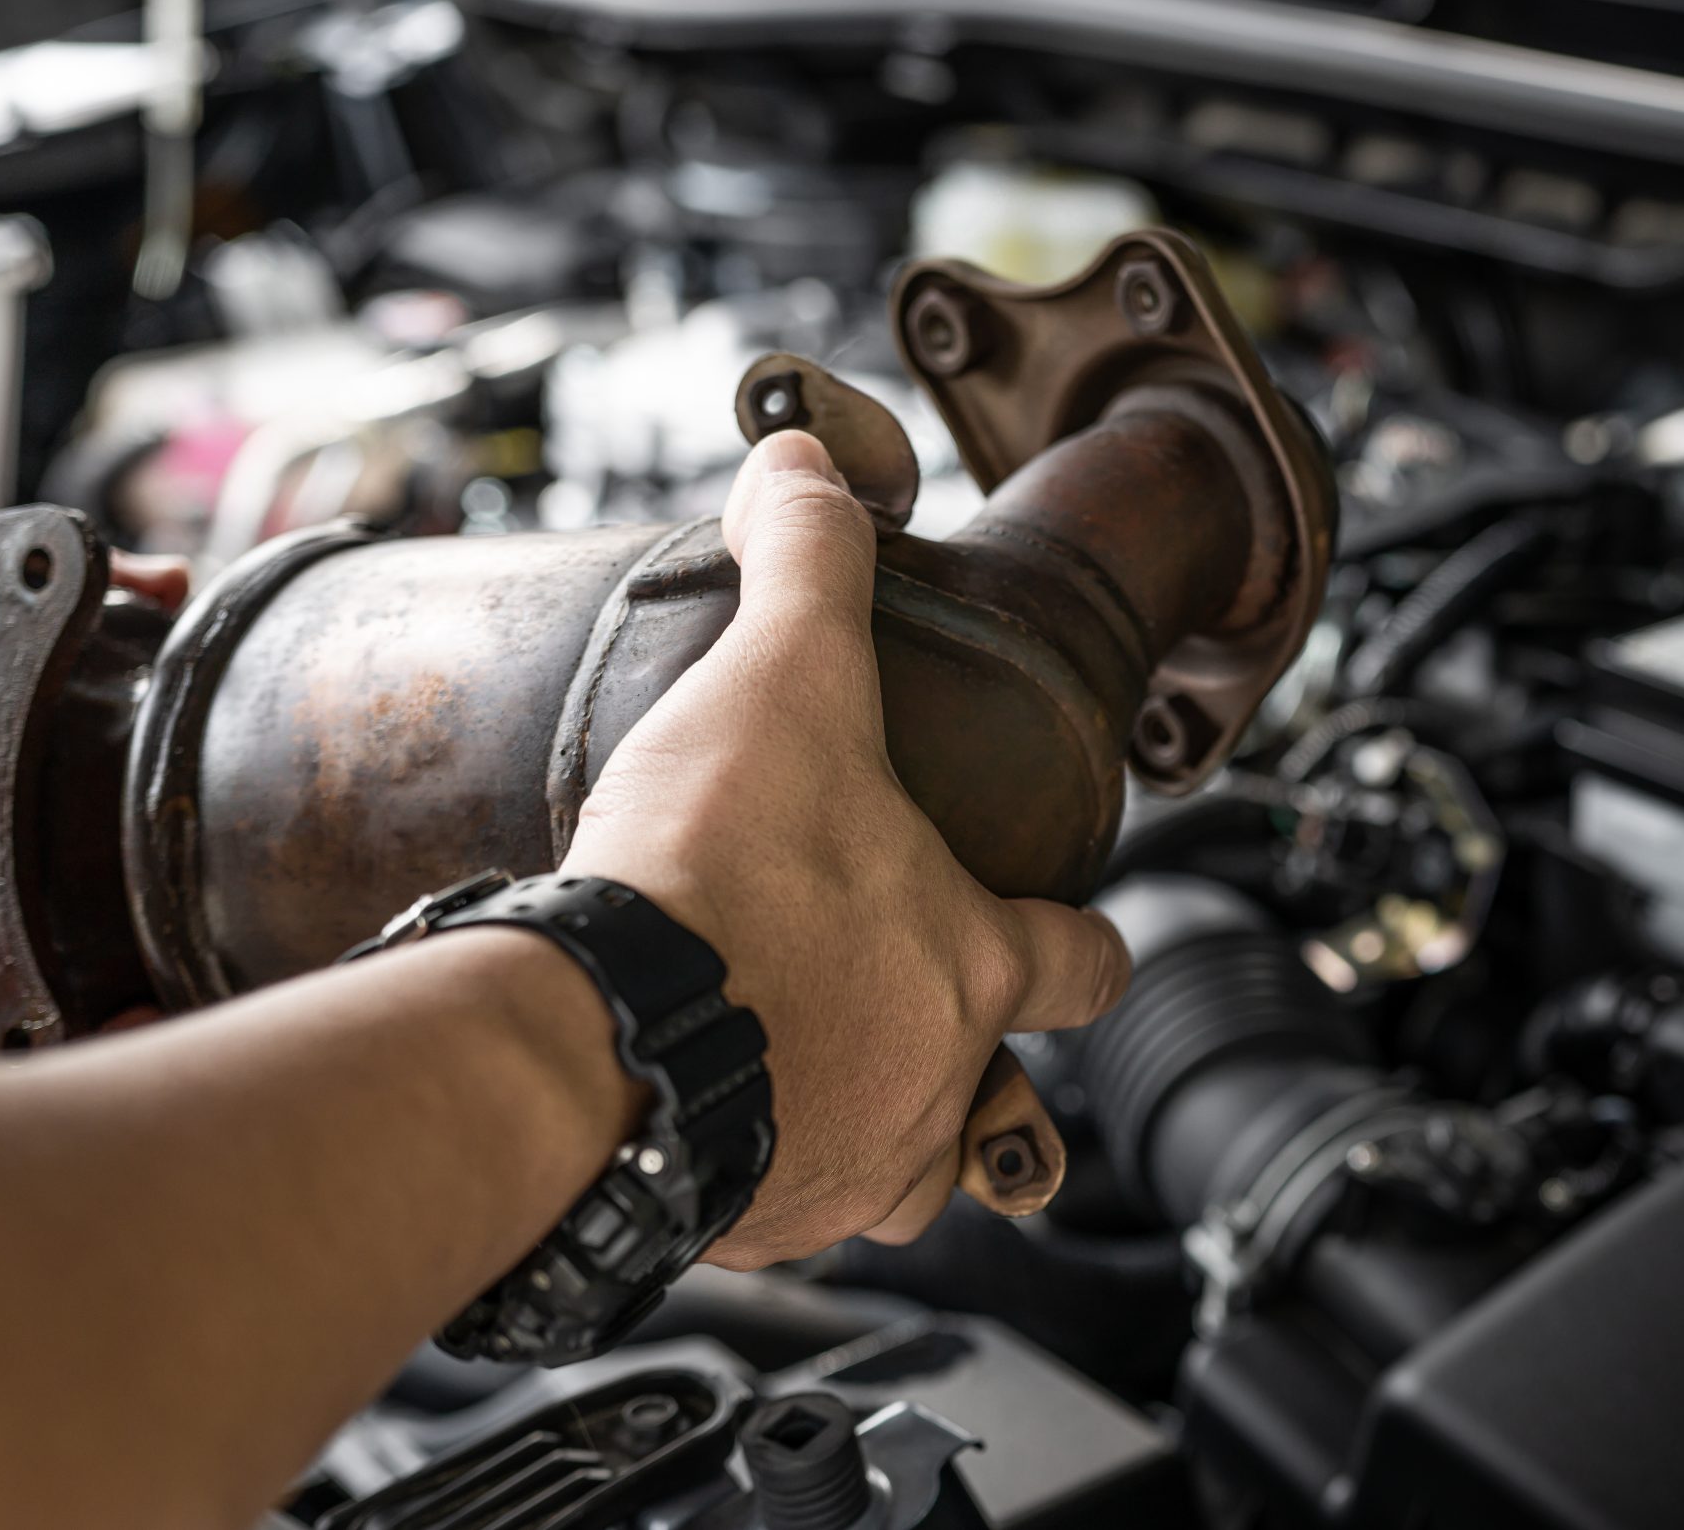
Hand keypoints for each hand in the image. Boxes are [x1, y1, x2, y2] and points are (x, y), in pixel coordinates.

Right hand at [559, 434, 1130, 1265]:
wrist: (595, 1036)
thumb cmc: (712, 878)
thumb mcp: (778, 679)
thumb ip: (807, 565)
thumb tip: (803, 461)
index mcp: (972, 961)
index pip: (1088, 962)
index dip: (1088, 939)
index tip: (1074, 930)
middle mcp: (934, 1085)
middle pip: (995, 1092)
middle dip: (953, 1051)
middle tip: (884, 998)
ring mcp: (847, 1169)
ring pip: (899, 1176)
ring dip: (867, 1127)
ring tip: (798, 1070)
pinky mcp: (746, 1223)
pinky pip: (777, 1217)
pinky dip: (753, 1172)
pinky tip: (699, 1111)